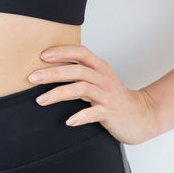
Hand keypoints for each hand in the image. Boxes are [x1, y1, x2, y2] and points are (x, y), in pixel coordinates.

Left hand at [29, 44, 160, 145]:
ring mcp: (108, 95)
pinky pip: (94, 113)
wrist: (142, 116)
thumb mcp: (97, 81)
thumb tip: (49, 70)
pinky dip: (80, 116)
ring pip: (82, 89)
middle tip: (32, 78)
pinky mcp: (111, 113)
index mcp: (100, 68)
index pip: (81, 52)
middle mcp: (103, 78)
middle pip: (77, 70)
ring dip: (59, 93)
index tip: (42, 55)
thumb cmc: (113, 98)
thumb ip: (79, 74)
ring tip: (41, 100)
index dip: (62, 51)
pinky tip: (68, 121)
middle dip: (53, 73)